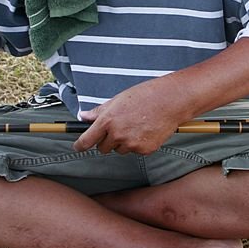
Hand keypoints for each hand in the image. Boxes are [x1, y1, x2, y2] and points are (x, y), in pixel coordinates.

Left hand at [73, 77, 188, 154]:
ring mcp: (131, 144)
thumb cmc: (146, 96)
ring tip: (136, 126)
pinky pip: (135, 151)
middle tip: (118, 128)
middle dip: (106, 141)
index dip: (80, 145)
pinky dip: (138, 144)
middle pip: (103, 148)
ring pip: (120, 150)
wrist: (170, 100)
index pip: (87, 140)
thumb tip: (84, 116)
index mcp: (108, 120)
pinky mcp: (144, 150)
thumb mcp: (118, 100)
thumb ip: (99, 111)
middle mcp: (118, 134)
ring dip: (123, 142)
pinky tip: (145, 130)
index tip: (78, 147)